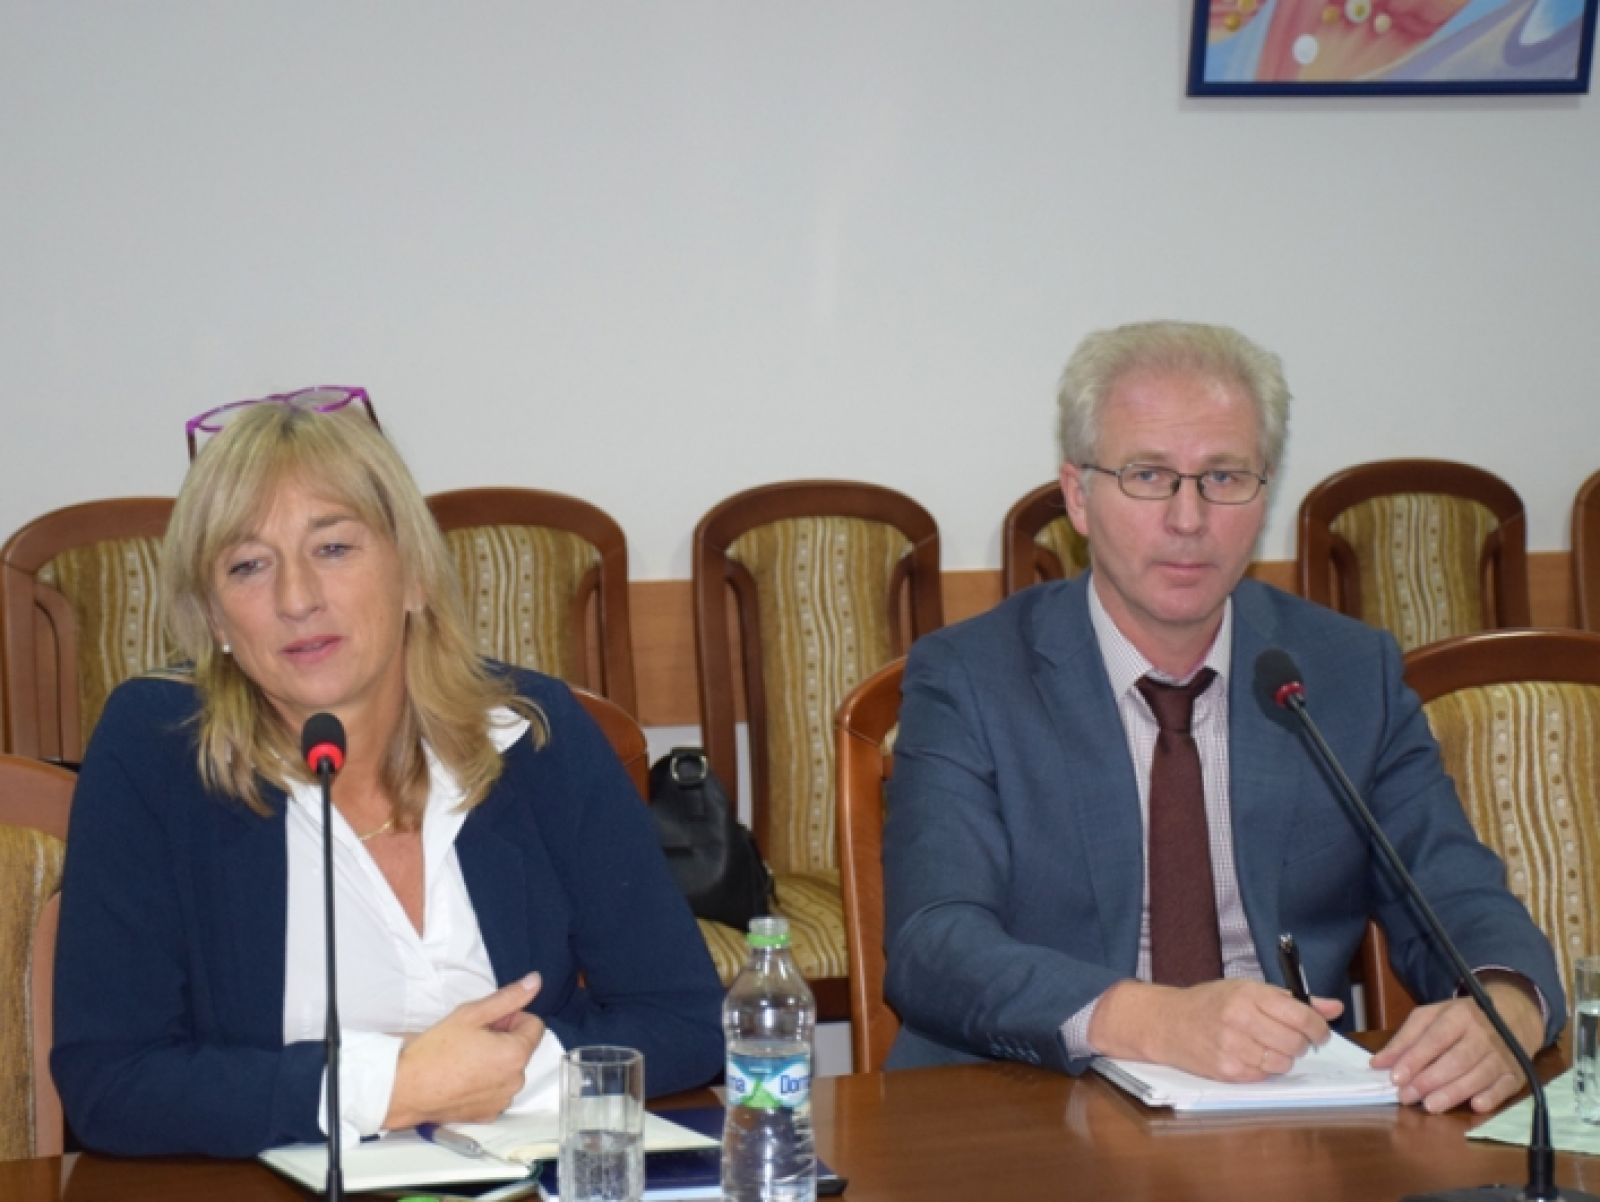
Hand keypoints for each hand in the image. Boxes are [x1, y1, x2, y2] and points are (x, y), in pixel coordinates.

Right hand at [384, 972, 545, 1128]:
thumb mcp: (472, 1014)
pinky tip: (462, 1076)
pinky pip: (496, 1090)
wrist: (405, 1088)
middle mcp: (515, 1081)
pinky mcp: (487, 1114)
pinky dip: (485, 1082)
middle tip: (473, 1037)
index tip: (489, 1021)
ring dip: (495, 1060)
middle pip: (521, 1048)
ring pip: (508, 1069)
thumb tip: (533, 983)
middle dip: (503, 1038)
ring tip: (464, 1057)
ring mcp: (501, 1100)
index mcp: (515, 1054)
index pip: (534, 1025)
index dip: (511, 1018)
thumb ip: (508, 997)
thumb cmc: (434, 1052)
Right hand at [1090, 978, 1343, 1081]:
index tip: (1319, 1032)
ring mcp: (1232, 1047)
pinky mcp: (1227, 1071)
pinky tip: (1252, 1055)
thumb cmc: (1210, 1003)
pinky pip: (1265, 1076)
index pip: (1301, 1015)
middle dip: (1301, 1044)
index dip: (1318, 1027)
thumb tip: (1334, 1008)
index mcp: (1247, 994)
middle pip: (1295, 1043)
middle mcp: (1239, 1019)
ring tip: (1268, 1046)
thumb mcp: (1248, 989)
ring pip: (1283, 1063)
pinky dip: (1265, 1069)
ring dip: (1283, 1058)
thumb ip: (1293, 1000)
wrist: (1166, 1022)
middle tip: (1292, 1039)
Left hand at [1369, 977, 1542, 1113]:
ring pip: (1477, 1076)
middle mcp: (1483, 1035)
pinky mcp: (1515, 1073)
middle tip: (1406, 1096)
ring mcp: (1502, 1054)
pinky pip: (1504, 1087)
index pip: (1434, 1039)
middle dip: (1429, 1080)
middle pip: (1455, 1060)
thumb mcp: (1432, 1017)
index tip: (1396, 1077)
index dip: (1415, 1058)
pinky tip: (1476, 1106)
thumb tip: (1377, 1063)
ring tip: (1430, 1106)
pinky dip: (1491, 1097)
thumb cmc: (1463, 1017)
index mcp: (1459, 1016)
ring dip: (1453, 1093)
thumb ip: (1405, 1038)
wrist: (1514, 1014)